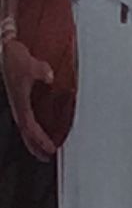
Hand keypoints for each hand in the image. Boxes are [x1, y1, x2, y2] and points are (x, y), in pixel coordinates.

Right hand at [2, 35, 47, 158]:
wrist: (3, 49)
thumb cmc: (14, 57)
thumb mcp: (31, 64)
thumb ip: (41, 71)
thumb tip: (49, 76)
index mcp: (19, 102)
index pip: (30, 126)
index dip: (40, 139)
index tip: (51, 149)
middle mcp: (17, 105)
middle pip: (26, 132)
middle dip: (35, 146)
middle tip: (46, 157)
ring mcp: (17, 102)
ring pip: (25, 126)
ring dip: (32, 140)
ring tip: (42, 151)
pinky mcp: (18, 98)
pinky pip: (26, 118)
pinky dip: (32, 128)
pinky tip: (37, 132)